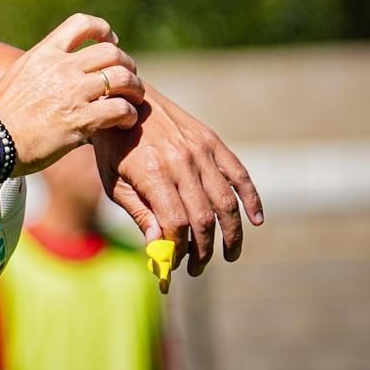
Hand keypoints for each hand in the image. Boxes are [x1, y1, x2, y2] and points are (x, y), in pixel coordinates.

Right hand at [0, 14, 144, 173]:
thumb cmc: (2, 114)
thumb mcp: (19, 75)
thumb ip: (44, 67)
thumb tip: (63, 70)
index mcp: (44, 53)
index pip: (82, 23)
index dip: (104, 30)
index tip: (111, 42)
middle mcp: (61, 68)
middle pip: (111, 51)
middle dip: (126, 64)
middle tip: (128, 79)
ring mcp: (72, 93)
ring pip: (123, 78)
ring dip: (135, 89)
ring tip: (134, 101)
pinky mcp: (81, 120)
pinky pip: (121, 109)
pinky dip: (129, 115)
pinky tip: (125, 122)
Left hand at [92, 87, 262, 278]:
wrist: (123, 101)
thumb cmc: (114, 146)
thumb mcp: (114, 182)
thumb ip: (140, 214)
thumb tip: (160, 249)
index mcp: (153, 173)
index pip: (176, 223)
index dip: (178, 249)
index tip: (172, 263)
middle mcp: (181, 161)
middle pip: (203, 218)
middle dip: (203, 250)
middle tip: (197, 268)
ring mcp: (200, 150)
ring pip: (225, 202)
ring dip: (231, 234)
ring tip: (229, 255)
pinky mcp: (212, 141)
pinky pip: (238, 174)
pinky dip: (251, 199)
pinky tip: (255, 221)